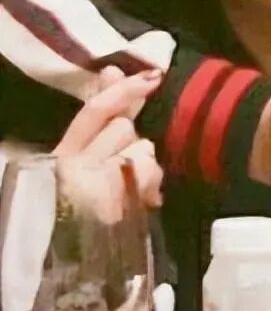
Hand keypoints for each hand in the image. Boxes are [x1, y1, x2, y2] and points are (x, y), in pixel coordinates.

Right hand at [54, 67, 164, 220]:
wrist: (75, 255)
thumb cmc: (85, 199)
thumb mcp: (88, 156)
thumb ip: (103, 116)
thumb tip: (112, 69)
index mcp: (64, 153)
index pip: (95, 111)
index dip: (123, 89)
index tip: (153, 75)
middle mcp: (74, 165)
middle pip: (124, 128)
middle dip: (132, 142)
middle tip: (122, 167)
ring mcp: (95, 185)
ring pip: (142, 148)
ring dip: (145, 165)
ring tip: (130, 188)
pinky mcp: (114, 203)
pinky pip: (150, 174)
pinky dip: (152, 185)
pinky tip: (141, 199)